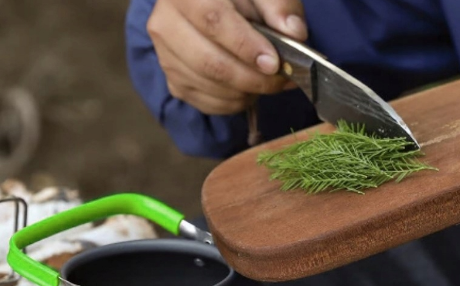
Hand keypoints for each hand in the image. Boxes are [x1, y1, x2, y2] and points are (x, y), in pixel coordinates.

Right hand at [147, 0, 307, 114]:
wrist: (209, 7)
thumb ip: (278, 6)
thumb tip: (294, 33)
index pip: (213, 21)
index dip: (245, 45)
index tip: (273, 62)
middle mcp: (165, 24)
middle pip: (208, 62)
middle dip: (250, 78)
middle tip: (281, 80)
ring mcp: (166, 57)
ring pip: (208, 85)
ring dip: (245, 91)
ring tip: (270, 83)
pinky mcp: (173, 81)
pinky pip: (205, 102)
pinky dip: (234, 102)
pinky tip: (250, 90)